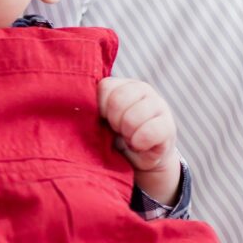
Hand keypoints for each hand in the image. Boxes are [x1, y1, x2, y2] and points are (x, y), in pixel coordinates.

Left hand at [97, 76, 182, 204]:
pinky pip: (150, 132)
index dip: (100, 108)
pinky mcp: (169, 125)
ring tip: (128, 137)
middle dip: (114, 121)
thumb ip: (90, 108)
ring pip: (133, 117)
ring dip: (127, 134)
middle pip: (118, 101)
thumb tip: (74, 107)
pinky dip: (139, 142)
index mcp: (121, 85)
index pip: (105, 87)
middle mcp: (142, 89)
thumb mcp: (99, 119)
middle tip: (117, 131)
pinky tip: (139, 145)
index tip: (103, 119)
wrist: (138, 158)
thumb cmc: (113, 136)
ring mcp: (158, 105)